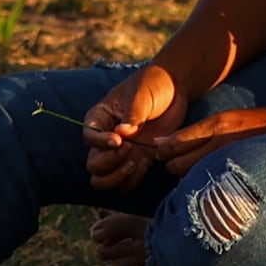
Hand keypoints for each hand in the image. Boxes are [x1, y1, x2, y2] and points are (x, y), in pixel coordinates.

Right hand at [78, 62, 187, 188]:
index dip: (99, 143)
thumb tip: (122, 134)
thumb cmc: (153, 84)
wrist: (176, 87)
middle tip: (129, 150)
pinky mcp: (140, 159)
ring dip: (118, 176)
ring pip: (105, 178)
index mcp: (101, 117)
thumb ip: (132, 116)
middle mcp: (107, 137)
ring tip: (136, 161)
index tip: (118, 140)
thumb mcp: (141, 95)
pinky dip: (134, 179)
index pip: (89, 136)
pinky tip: (146, 163)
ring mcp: (123, 151)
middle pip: (93, 164)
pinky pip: (128, 181)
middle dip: (108, 163)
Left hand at [138, 104, 265, 173]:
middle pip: (178, 165)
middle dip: (171, 165)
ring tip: (191, 171)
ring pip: (190, 178)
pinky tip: (204, 181)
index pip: (174, 144)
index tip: (163, 152)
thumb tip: (158, 143)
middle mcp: (220, 145)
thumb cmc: (246, 124)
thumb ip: (189, 133)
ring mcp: (228, 162)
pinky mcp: (235, 176)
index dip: (163, 151)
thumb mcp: (218, 120)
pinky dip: (200, 185)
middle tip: (174, 162)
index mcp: (214, 127)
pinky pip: (207, 186)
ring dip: (185, 177)